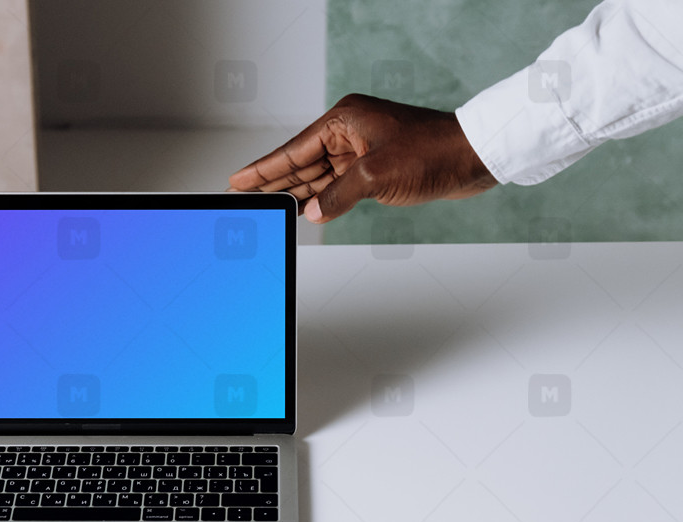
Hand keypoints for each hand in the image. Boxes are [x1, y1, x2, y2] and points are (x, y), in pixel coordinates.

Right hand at [228, 94, 497, 222]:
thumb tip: (314, 211)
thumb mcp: (377, 177)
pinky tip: (304, 209)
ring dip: (295, 192)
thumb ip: (339, 195)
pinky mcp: (374, 167)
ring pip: (317, 175)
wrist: (473, 156)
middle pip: (300, 162)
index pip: (293, 150)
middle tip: (244, 197)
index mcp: (344, 121)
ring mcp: (361, 150)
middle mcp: (348, 132)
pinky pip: (336, 184)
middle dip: (273, 181)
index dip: (264, 168)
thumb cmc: (432, 153)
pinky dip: (321, 198)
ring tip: (266, 207)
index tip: (238, 180)